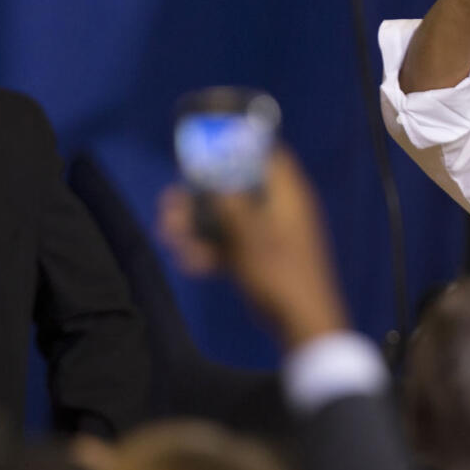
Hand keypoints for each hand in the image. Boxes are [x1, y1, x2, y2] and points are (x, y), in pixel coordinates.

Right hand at [156, 148, 350, 348]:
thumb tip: (212, 179)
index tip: (206, 149)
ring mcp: (269, 235)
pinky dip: (211, 252)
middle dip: (201, 197)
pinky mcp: (259, 258)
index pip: (269, 155)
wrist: (301, 322)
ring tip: (169, 236)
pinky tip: (190, 264)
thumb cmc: (281, 272)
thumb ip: (229, 203)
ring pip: (228, 220)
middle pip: (236, 189)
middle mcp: (279, 209)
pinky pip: (231, 246)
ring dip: (197, 228)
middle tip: (169, 204)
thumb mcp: (251, 234)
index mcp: (289, 195)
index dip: (239, 148)